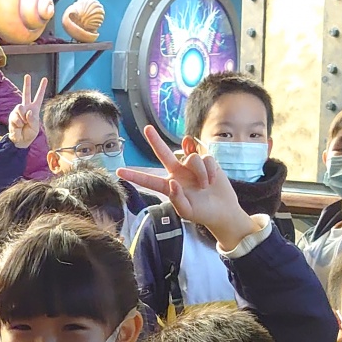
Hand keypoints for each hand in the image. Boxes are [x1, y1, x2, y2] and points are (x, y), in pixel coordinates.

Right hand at [6, 75, 47, 149]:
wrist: (20, 140)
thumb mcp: (35, 128)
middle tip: (28, 76)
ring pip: (20, 107)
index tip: (44, 79)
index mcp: (34, 109)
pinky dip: (18, 122)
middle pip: (26, 93)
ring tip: (23, 124)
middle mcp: (26, 108)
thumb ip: (33, 119)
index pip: (38, 97)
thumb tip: (28, 111)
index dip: (41, 88)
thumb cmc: (29, 134)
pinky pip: (16, 115)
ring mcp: (18, 111)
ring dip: (22, 117)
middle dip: (27, 84)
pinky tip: (19, 125)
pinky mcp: (12, 115)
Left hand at [123, 126, 259, 250]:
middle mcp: (177, 172)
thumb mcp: (187, 212)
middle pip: (164, 153)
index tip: (118, 172)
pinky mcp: (206, 159)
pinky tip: (213, 179)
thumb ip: (177, 200)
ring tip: (205, 185)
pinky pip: (206, 156)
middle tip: (147, 128)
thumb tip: (172, 182)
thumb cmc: (202, 213)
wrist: (222, 209)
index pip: (149, 180)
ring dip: (200, 172)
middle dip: (155, 140)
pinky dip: (211, 169)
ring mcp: (191, 165)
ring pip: (191, 157)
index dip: (135, 176)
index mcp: (168, 186)